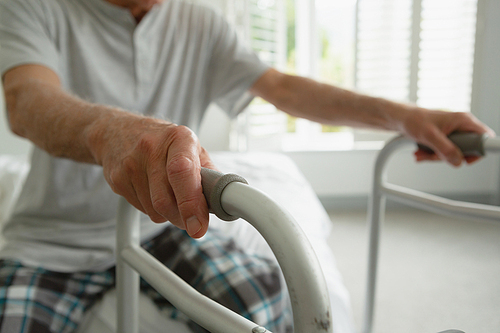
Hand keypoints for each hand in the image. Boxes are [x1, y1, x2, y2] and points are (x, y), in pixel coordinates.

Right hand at [94, 115, 214, 237]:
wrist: (117, 132)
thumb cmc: (164, 143)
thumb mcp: (191, 149)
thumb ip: (209, 175)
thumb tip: (225, 203)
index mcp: (180, 138)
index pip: (183, 172)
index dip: (191, 204)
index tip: (198, 226)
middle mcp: (153, 147)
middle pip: (166, 201)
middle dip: (182, 217)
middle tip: (191, 219)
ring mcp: (131, 164)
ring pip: (154, 211)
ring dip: (167, 214)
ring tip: (168, 194)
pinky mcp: (116, 179)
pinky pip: (141, 210)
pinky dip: (152, 210)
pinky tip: (151, 191)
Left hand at [400, 108, 494, 165]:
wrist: (401, 119)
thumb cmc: (414, 120)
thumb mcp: (429, 136)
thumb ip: (445, 149)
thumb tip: (458, 161)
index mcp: (463, 120)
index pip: (484, 137)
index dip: (478, 151)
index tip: (467, 159)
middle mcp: (462, 126)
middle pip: (467, 149)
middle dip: (448, 156)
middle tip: (434, 155)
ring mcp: (454, 132)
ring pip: (454, 152)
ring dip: (437, 157)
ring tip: (423, 153)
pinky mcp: (447, 138)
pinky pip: (445, 151)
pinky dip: (433, 154)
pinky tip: (422, 152)